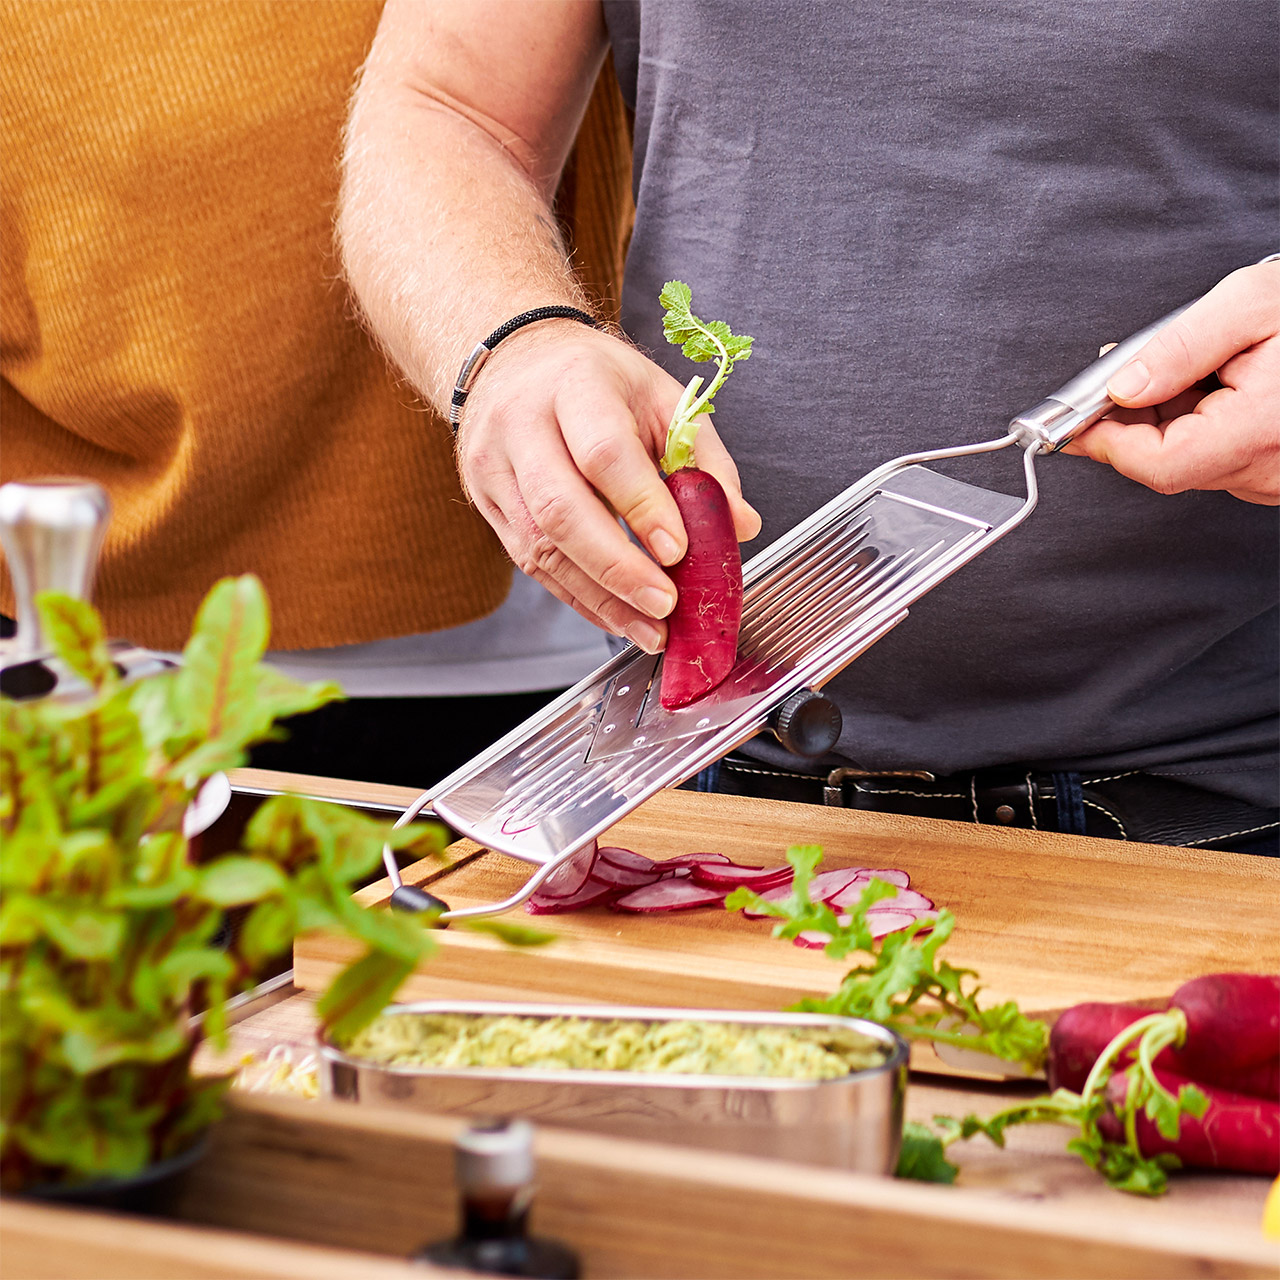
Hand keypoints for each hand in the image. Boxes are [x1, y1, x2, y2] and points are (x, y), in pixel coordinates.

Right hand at [456, 322, 760, 650]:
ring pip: (539, 547)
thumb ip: (705, 459)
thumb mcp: (661, 397)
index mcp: (576, 385)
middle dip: (618, 569)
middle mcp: (522, 425)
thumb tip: (740, 524)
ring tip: (649, 628)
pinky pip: (529, 563)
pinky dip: (577, 597)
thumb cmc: (595, 380)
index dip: (643, 507)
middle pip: (560, 510)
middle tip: (665, 604)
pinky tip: (615, 615)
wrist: (513, 361)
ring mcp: (494, 467)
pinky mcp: (485, 504)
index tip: (678, 550)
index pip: (604, 454)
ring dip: (600, 598)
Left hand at [1062, 258, 1279, 503]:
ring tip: (1196, 364)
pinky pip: (1217, 458)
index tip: (1077, 418)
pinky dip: (1198, 424)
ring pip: (1189, 462)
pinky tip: (1216, 384)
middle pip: (1165, 464)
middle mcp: (1271, 469)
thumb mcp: (1250, 304)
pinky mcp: (1276, 476)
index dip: (1107, 442)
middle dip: (1131, 421)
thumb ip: (1179, 347)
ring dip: (1166, 419)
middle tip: (1123, 369)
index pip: (1158, 464)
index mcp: (1263, 429)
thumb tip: (1122, 388)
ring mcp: (1276, 479)